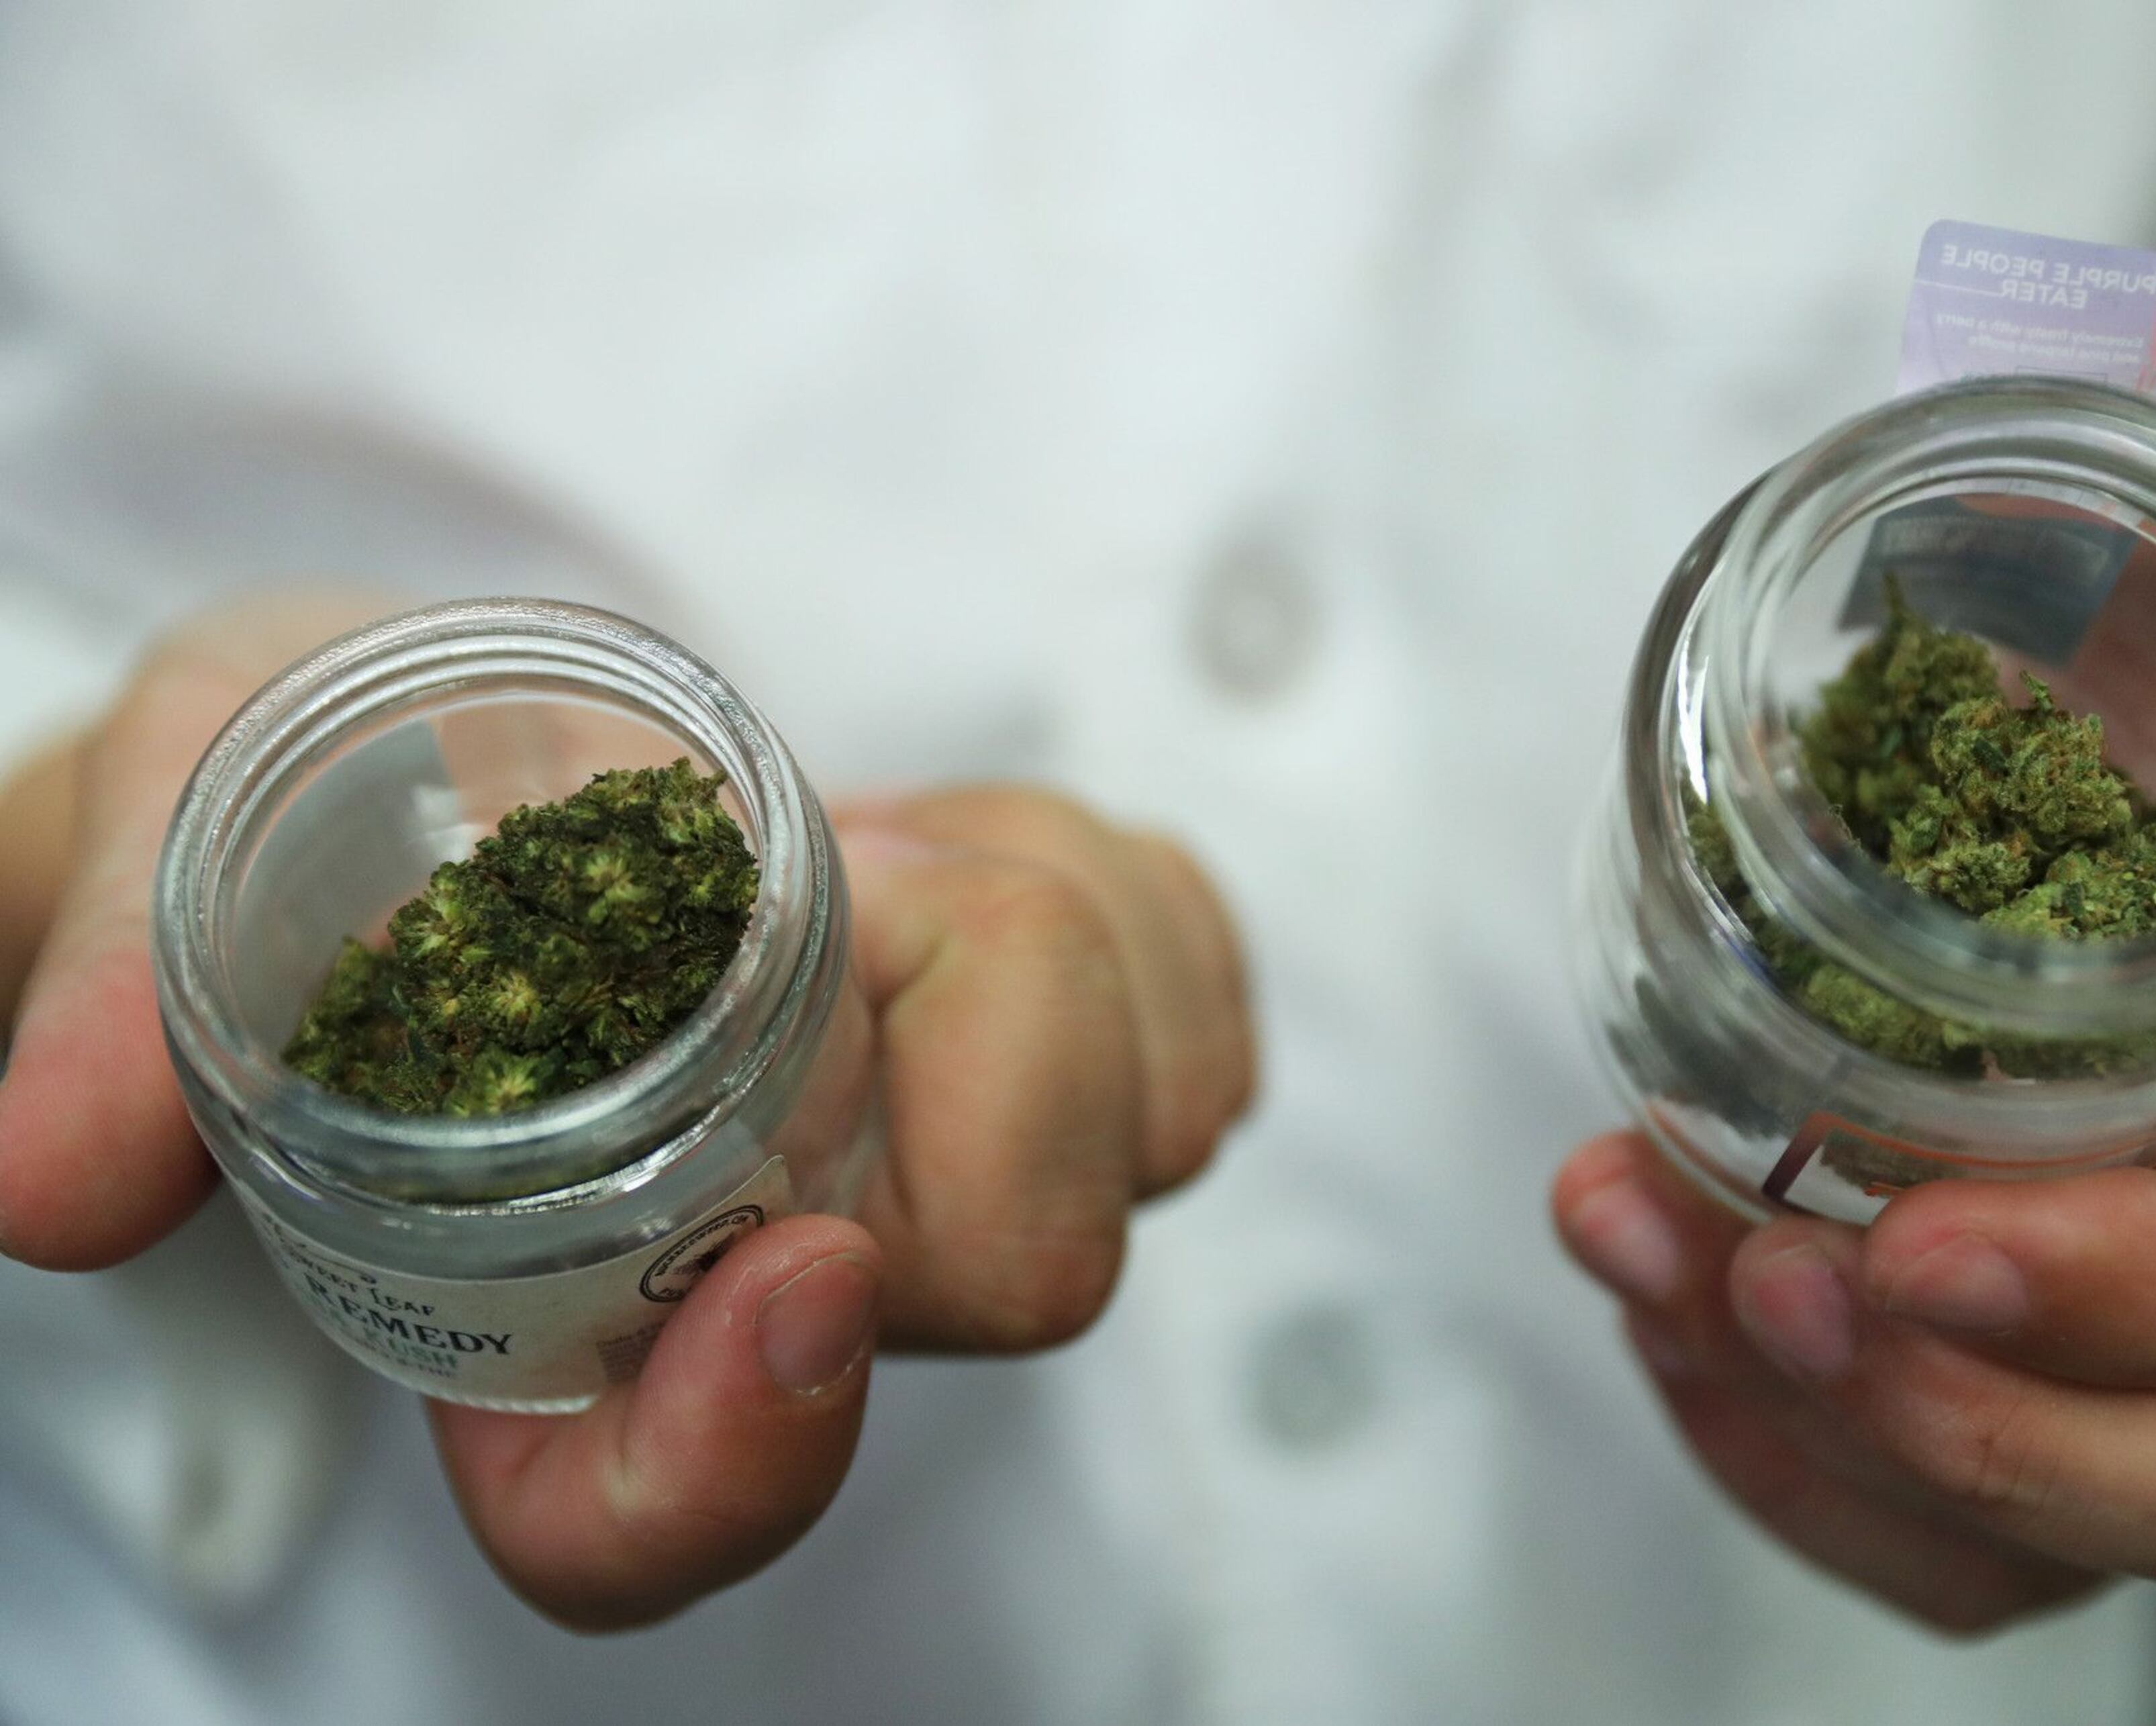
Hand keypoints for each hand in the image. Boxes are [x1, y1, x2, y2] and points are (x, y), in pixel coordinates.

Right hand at [0, 600, 1254, 1629]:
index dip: (737, 1457)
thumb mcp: (168, 825)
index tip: (782, 1270)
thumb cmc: (301, 806)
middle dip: (973, 1055)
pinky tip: (990, 859)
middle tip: (839, 886)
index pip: (645, 1525)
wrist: (452, 755)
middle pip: (1012, 1274)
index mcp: (537, 1317)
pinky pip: (1202, 1020)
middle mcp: (762, 1274)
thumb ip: (109, 996)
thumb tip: (50, 1175)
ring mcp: (933, 1170)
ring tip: (891, 862)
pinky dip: (1140, 919)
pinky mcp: (1062, 1049)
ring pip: (1151, 1133)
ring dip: (1060, 959)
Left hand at [1551, 348, 2155, 1631]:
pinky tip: (1664, 1316)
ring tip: (1649, 1258)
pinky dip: (1793, 1471)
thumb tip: (2142, 347)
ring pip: (2092, 1542)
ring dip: (1842, 1444)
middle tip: (1757, 1276)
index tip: (1921, 1243)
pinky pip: (1970, 1554)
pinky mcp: (2116, 1458)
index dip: (2150, 1291)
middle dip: (1990, 1421)